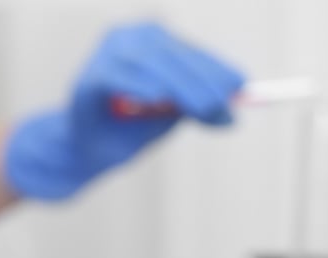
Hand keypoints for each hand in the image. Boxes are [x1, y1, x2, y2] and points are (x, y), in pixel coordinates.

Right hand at [3, 22, 244, 200]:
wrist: (85, 151)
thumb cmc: (127, 128)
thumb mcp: (170, 115)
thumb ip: (196, 105)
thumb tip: (233, 109)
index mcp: (150, 40)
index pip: (189, 51)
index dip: (217, 67)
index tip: (242, 84)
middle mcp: (129, 37)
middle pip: (173, 55)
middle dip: (203, 81)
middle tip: (224, 103)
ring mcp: (107, 53)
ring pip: (151, 64)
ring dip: (180, 87)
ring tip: (202, 108)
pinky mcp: (90, 76)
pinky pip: (118, 77)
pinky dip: (138, 87)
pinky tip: (156, 99)